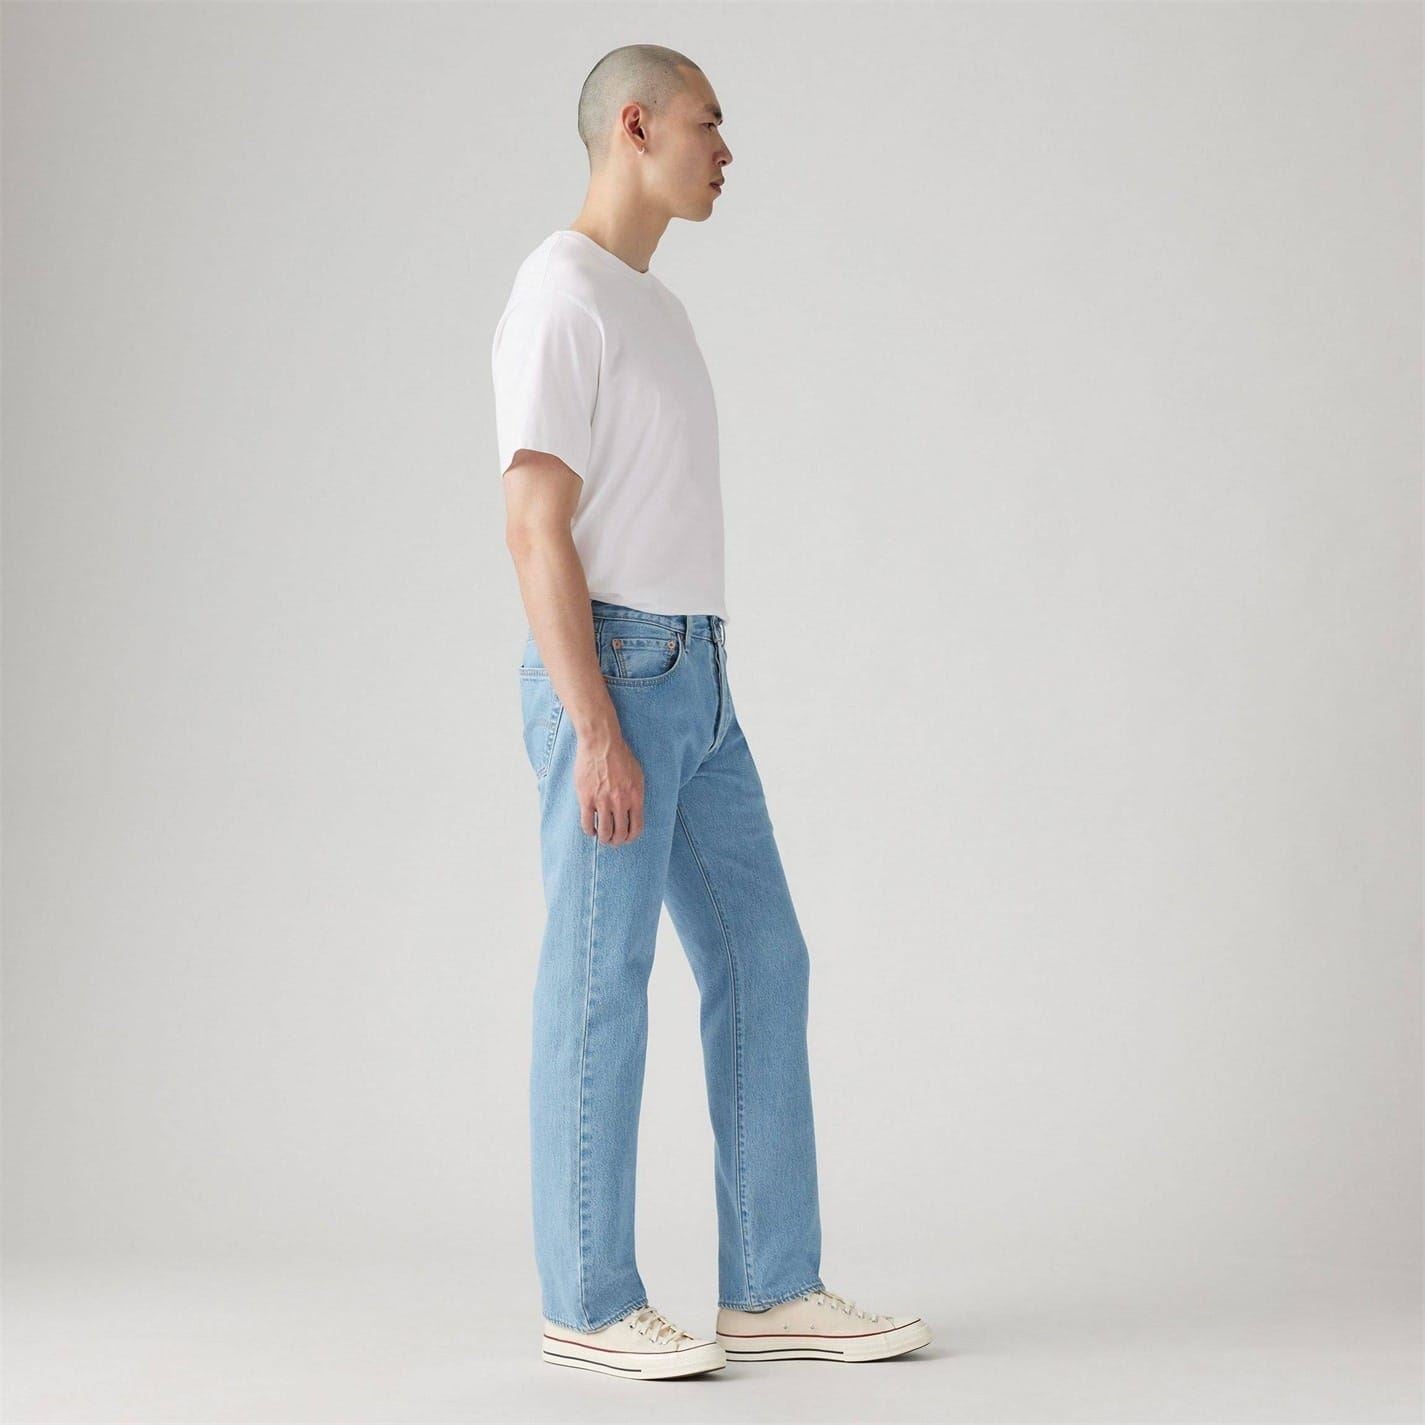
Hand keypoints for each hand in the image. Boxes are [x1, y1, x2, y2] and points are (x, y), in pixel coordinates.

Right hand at [574, 730, 644, 844]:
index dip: (631, 837)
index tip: (626, 838)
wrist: (601, 743)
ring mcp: (603, 801)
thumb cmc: (620, 757)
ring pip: (604, 832)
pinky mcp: (586, 799)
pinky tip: (591, 829)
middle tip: (612, 840)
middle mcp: (620, 802)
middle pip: (620, 833)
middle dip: (616, 841)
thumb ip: (636, 795)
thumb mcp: (638, 775)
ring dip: (603, 838)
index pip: (636, 828)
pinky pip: (587, 823)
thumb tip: (634, 812)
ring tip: (602, 836)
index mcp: (635, 797)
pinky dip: (590, 831)